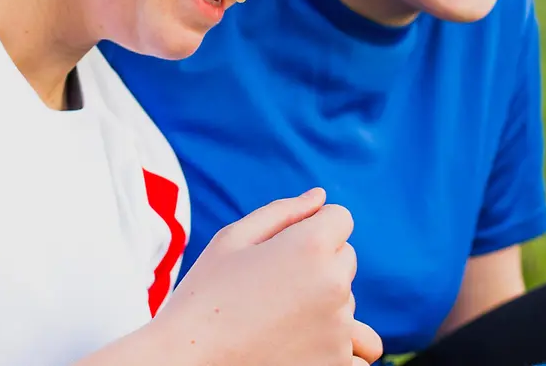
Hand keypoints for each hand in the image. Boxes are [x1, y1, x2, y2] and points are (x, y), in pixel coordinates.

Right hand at [149, 189, 382, 365]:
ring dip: (330, 309)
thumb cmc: (202, 297)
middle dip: (318, 266)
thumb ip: (283, 212)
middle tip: (270, 289)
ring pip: (351, 307)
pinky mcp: (336, 365)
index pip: (340, 219)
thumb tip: (320, 197)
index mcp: (311, 247)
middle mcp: (334, 286)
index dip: (310, 229)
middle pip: (345, 261)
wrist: (185, 363)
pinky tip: (308, 349)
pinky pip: (361, 352)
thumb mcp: (232, 240)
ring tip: (285, 323)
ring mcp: (339, 331)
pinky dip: (342, 351)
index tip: (280, 253)